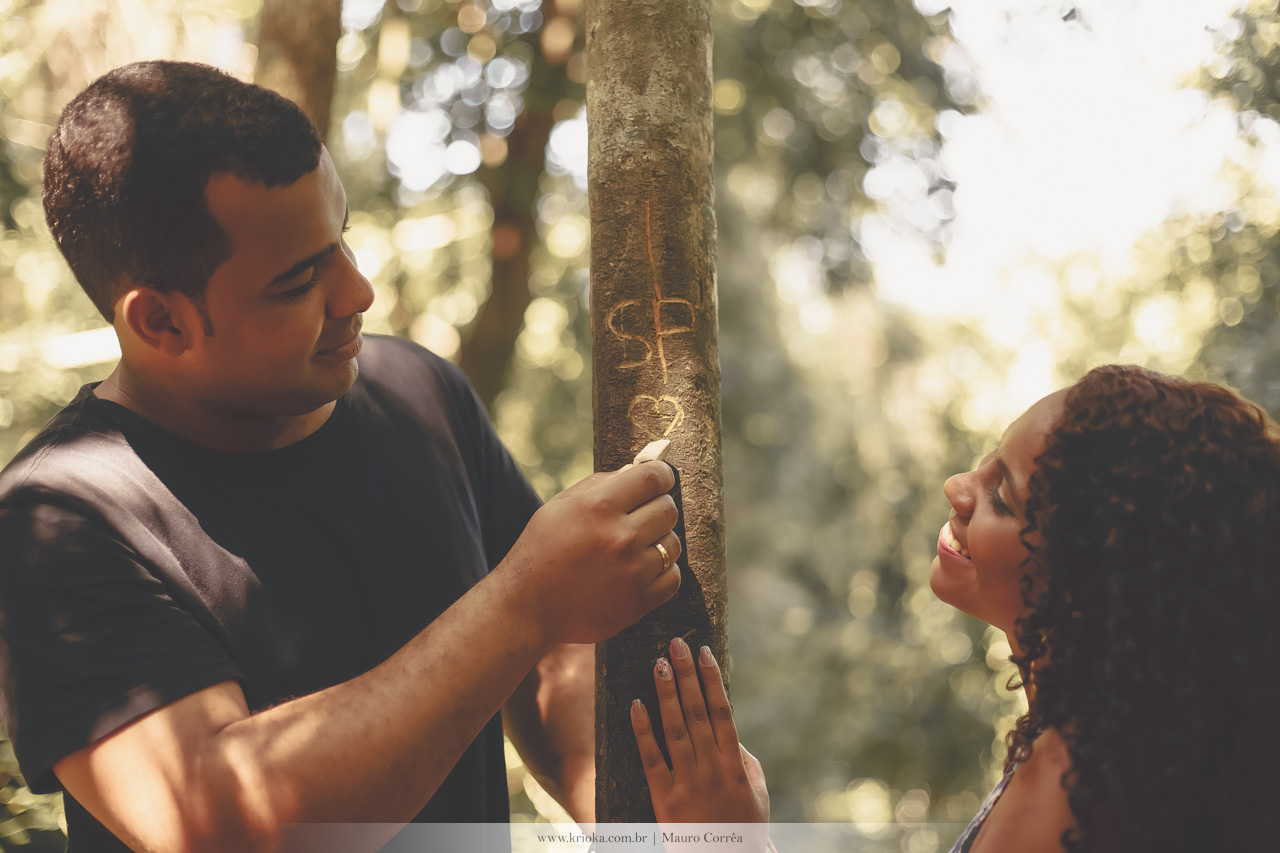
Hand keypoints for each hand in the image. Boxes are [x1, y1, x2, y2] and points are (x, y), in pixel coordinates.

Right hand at [501, 461, 681, 644]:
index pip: (652, 478)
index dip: (661, 475)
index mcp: (598, 507)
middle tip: (642, 514)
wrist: (527, 608)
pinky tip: (640, 570)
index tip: (659, 479)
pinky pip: (672, 577)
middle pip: (668, 509)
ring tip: (636, 547)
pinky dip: (661, 572)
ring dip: (659, 541)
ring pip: (673, 543)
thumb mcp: (560, 507)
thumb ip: (599, 485)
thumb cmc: (541, 551)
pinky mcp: (639, 602)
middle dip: (657, 506)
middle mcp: (620, 537)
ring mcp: (632, 571)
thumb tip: (635, 470)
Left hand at [632, 638, 770, 852]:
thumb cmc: (742, 827)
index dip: (712, 680)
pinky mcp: (664, 799)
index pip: (723, 711)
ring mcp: (687, 783)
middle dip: (686, 675)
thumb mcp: (755, 791)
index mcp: (735, 764)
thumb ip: (742, 758)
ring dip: (666, 694)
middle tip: (676, 644)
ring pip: (675, 729)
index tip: (704, 652)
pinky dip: (643, 730)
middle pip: (698, 712)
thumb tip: (728, 728)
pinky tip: (635, 704)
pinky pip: (651, 759)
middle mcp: (712, 769)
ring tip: (657, 663)